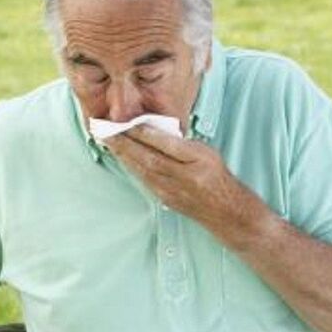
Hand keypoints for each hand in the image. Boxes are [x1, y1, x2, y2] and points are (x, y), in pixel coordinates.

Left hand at [105, 124, 251, 230]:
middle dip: (125, 144)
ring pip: (143, 170)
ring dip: (123, 155)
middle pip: (150, 158)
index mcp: (199, 159)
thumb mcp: (205, 151)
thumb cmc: (214, 174)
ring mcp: (173, 190)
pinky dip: (131, 167)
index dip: (145, 134)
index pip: (167, 144)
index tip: (128, 122)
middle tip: (107, 130)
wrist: (225, 209)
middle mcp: (185, 176)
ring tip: (108, 141)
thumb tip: (151, 130)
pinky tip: (120, 157)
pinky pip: (144, 180)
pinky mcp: (165, 199)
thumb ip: (181, 142)